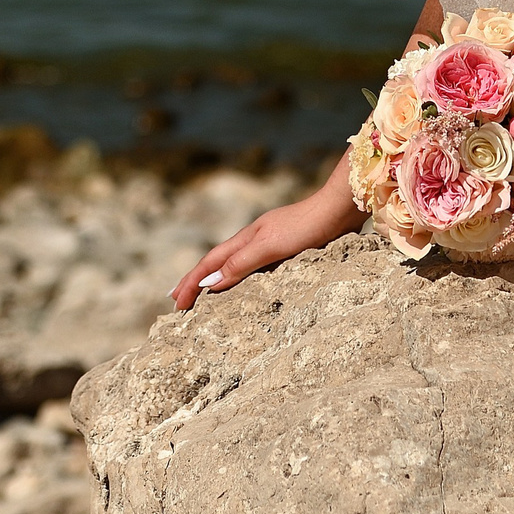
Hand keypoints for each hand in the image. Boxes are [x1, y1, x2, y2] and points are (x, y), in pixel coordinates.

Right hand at [168, 169, 366, 309]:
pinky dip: (237, 275)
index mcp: (246, 239)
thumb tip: (209, 283)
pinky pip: (251, 265)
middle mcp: (253, 239)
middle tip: (176, 300)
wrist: (338, 209)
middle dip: (194, 280)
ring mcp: (269, 242)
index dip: (191, 284)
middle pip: (216, 261)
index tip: (175, 304)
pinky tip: (244, 281)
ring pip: (232, 262)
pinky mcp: (286, 247)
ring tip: (201, 291)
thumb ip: (241, 263)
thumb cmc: (306, 228)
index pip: (210, 264)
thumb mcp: (270, 247)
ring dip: (213, 277)